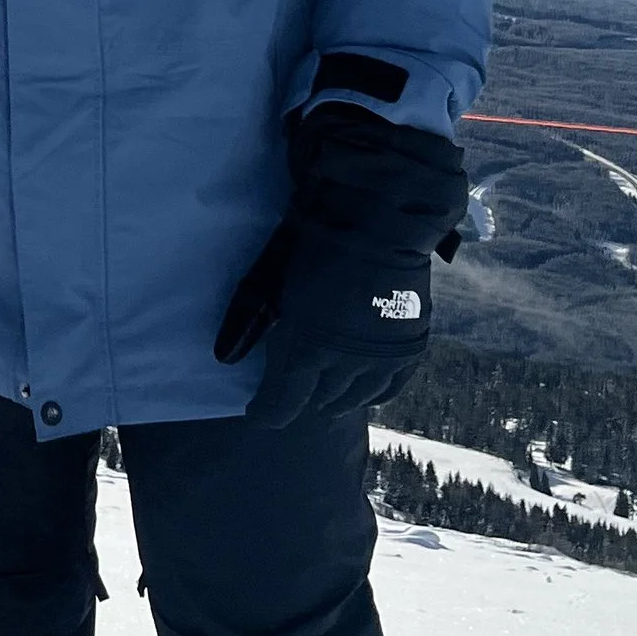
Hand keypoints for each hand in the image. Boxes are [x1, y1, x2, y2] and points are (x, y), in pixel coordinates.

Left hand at [216, 103, 466, 427]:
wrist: (380, 223)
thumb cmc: (313, 247)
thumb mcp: (271, 284)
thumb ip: (251, 324)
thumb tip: (228, 356)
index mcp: (306, 352)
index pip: (280, 407)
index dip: (265, 412)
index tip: (257, 409)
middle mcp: (345, 368)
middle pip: (317, 404)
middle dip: (301, 397)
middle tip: (293, 384)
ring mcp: (380, 362)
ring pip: (354, 400)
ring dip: (335, 395)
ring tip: (325, 385)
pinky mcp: (409, 350)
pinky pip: (388, 390)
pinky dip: (371, 391)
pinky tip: (361, 385)